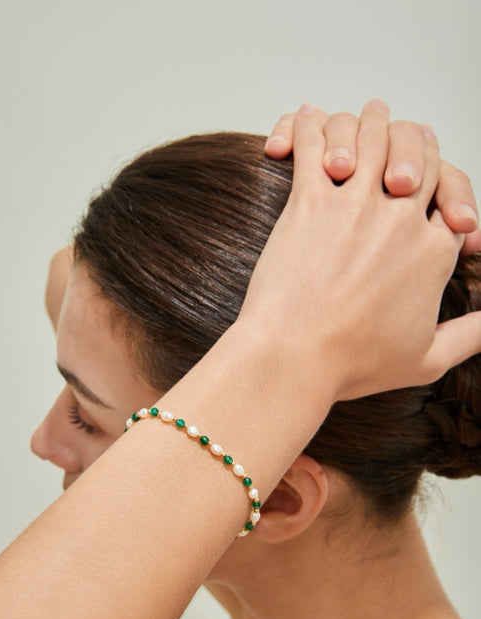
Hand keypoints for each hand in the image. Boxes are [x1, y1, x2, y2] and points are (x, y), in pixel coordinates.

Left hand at [240, 102, 480, 401]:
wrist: (295, 359)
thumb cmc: (353, 363)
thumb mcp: (427, 359)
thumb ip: (469, 334)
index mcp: (435, 252)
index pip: (451, 198)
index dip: (443, 190)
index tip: (427, 194)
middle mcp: (402, 220)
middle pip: (422, 153)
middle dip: (415, 144)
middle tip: (401, 138)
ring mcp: (355, 205)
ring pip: (375, 135)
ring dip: (370, 120)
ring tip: (366, 114)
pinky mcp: (309, 201)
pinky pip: (312, 143)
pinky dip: (309, 125)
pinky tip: (307, 117)